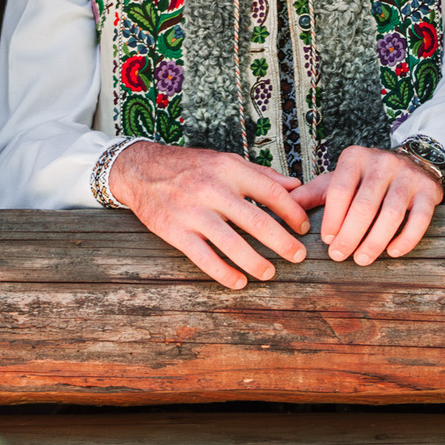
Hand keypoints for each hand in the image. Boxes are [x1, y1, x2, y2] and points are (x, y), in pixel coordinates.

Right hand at [106, 141, 309, 289]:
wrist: (141, 170)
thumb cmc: (190, 166)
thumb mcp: (226, 161)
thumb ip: (261, 174)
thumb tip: (296, 186)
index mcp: (230, 170)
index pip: (271, 192)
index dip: (292, 212)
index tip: (303, 227)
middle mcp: (213, 190)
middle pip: (256, 221)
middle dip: (282, 242)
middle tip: (298, 256)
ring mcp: (193, 212)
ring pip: (232, 244)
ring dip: (256, 262)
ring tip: (270, 273)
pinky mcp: (175, 232)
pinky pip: (204, 257)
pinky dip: (224, 273)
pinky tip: (239, 282)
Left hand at [296, 145, 444, 265]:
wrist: (412, 163)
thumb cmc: (366, 179)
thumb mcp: (338, 180)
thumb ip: (311, 194)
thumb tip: (279, 208)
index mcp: (355, 157)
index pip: (340, 190)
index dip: (333, 219)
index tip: (327, 241)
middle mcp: (383, 162)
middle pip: (364, 205)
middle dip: (350, 235)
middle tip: (340, 256)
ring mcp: (408, 176)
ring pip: (391, 214)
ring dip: (374, 242)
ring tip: (362, 259)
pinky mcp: (429, 191)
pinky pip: (419, 219)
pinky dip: (406, 239)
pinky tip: (393, 252)